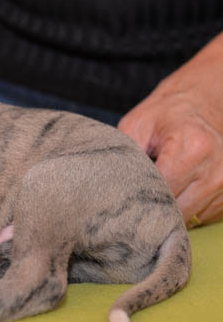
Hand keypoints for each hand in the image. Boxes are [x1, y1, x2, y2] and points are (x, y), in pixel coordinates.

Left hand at [118, 33, 222, 226]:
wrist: (199, 104)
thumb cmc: (163, 115)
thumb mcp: (135, 127)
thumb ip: (125, 157)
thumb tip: (108, 189)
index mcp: (192, 147)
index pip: (161, 191)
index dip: (138, 198)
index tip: (121, 197)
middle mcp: (214, 167)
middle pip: (176, 210)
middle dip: (152, 208)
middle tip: (134, 197)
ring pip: (189, 217)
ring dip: (169, 210)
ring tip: (156, 187)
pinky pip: (201, 215)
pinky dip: (184, 208)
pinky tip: (175, 189)